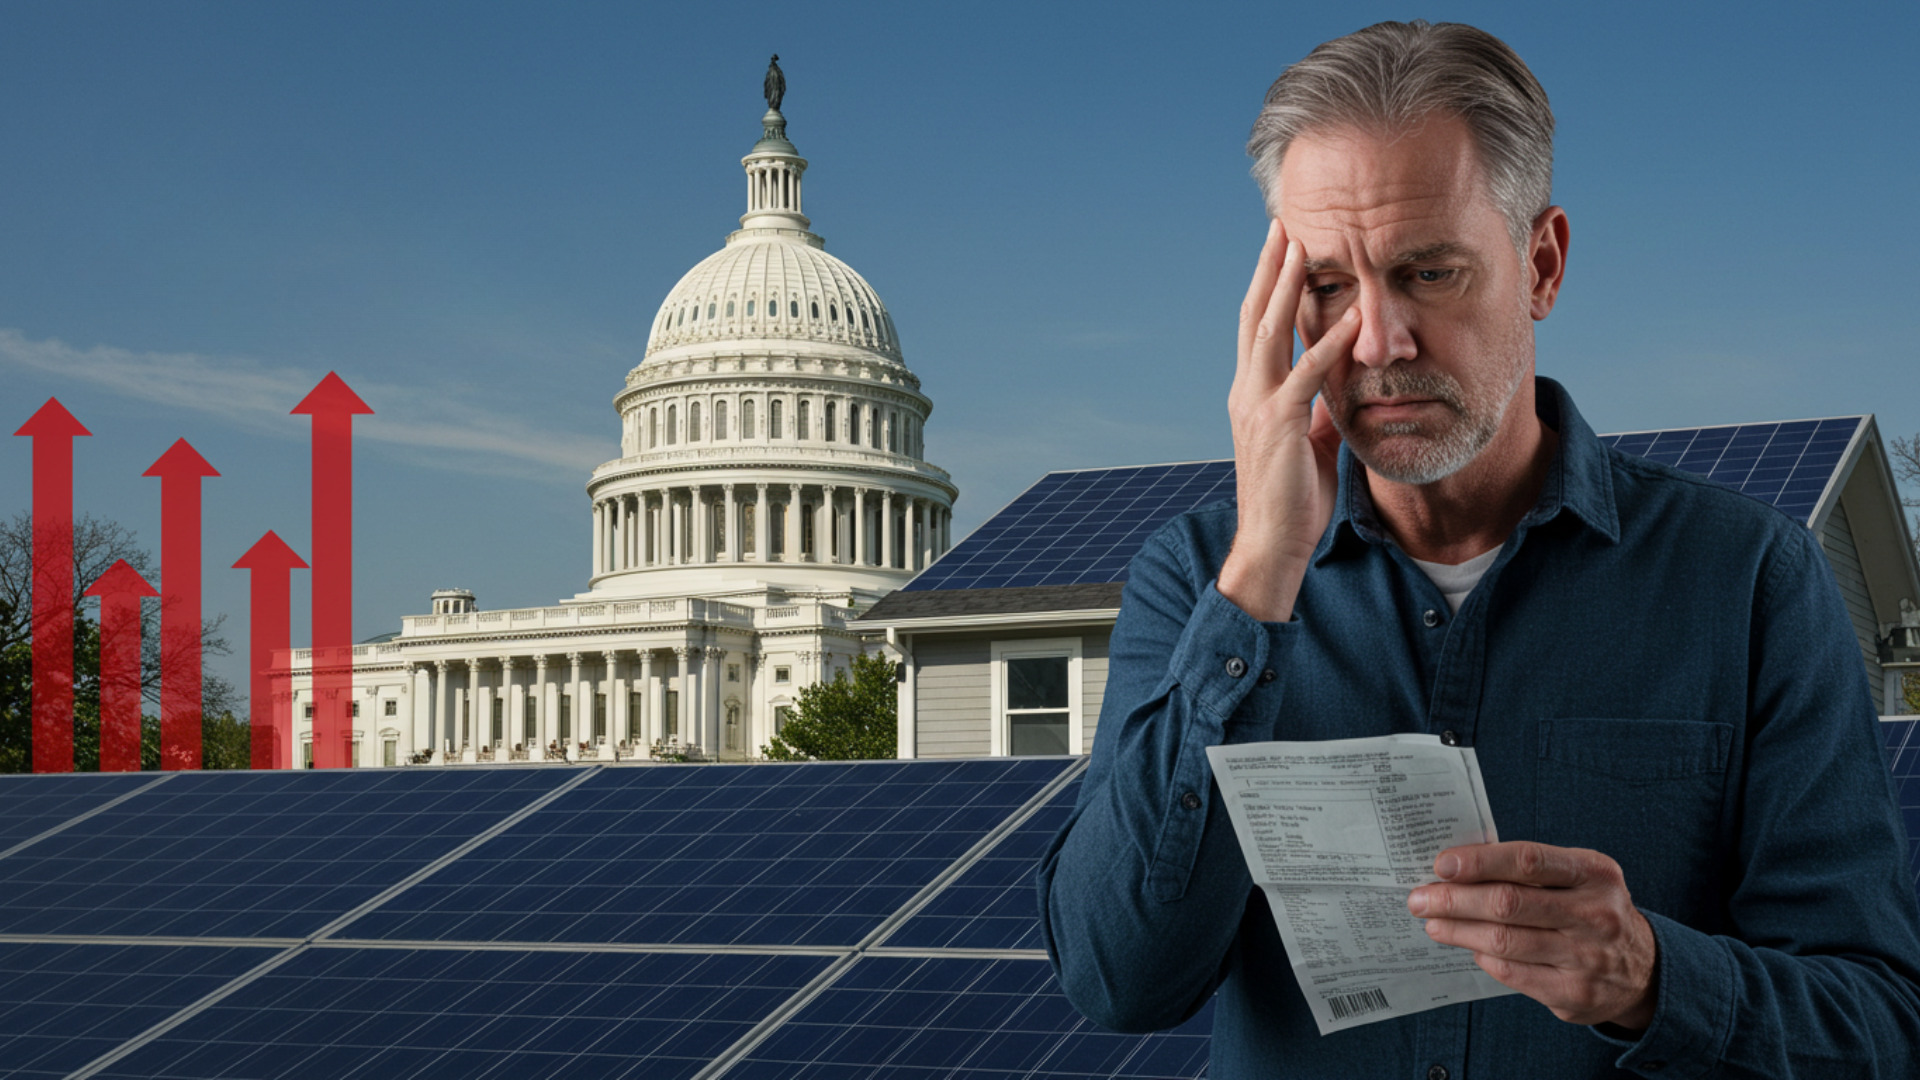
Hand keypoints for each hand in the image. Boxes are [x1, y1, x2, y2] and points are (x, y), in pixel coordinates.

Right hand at [1218, 219, 1362, 621]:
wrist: (1272, 542)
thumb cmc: (1292, 500)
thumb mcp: (1309, 445)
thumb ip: (1318, 413)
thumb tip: (1337, 392)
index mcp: (1251, 393)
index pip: (1257, 328)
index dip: (1267, 287)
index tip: (1280, 249)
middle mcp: (1247, 391)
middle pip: (1256, 316)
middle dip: (1269, 269)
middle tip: (1282, 226)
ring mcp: (1258, 405)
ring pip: (1271, 333)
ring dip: (1287, 287)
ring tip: (1302, 248)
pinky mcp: (1279, 424)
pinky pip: (1308, 374)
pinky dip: (1331, 342)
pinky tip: (1351, 316)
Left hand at [1407, 841, 1657, 1029]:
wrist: (1644, 969)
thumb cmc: (1593, 911)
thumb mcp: (1578, 877)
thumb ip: (1528, 869)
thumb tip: (1457, 867)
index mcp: (1594, 873)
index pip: (1528, 860)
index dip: (1479, 861)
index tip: (1441, 865)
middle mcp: (1596, 915)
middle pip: (1508, 904)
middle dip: (1454, 900)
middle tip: (1419, 899)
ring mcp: (1588, 958)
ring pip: (1504, 941)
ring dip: (1458, 931)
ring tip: (1433, 923)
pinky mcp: (1575, 993)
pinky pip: (1513, 973)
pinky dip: (1484, 957)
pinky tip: (1470, 946)